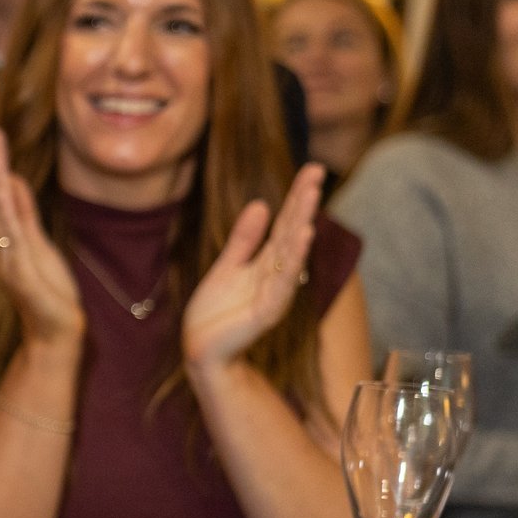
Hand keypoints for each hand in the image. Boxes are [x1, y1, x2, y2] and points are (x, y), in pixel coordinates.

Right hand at [0, 129, 84, 346]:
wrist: (54, 331)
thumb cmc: (47, 288)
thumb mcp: (38, 242)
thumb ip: (24, 212)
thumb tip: (13, 179)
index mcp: (4, 236)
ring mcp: (7, 259)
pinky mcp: (19, 274)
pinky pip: (11, 236)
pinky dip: (6, 212)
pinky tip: (5, 190)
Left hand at [184, 162, 324, 371]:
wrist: (201, 349)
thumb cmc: (216, 313)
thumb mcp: (228, 267)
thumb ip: (244, 239)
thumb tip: (261, 204)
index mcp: (267, 263)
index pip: (285, 223)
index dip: (297, 197)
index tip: (311, 169)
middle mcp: (276, 274)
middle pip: (292, 232)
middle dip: (303, 203)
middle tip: (317, 172)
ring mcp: (274, 292)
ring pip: (291, 253)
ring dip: (301, 225)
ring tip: (310, 197)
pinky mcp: (266, 311)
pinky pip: (283, 281)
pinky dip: (293, 258)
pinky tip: (303, 236)